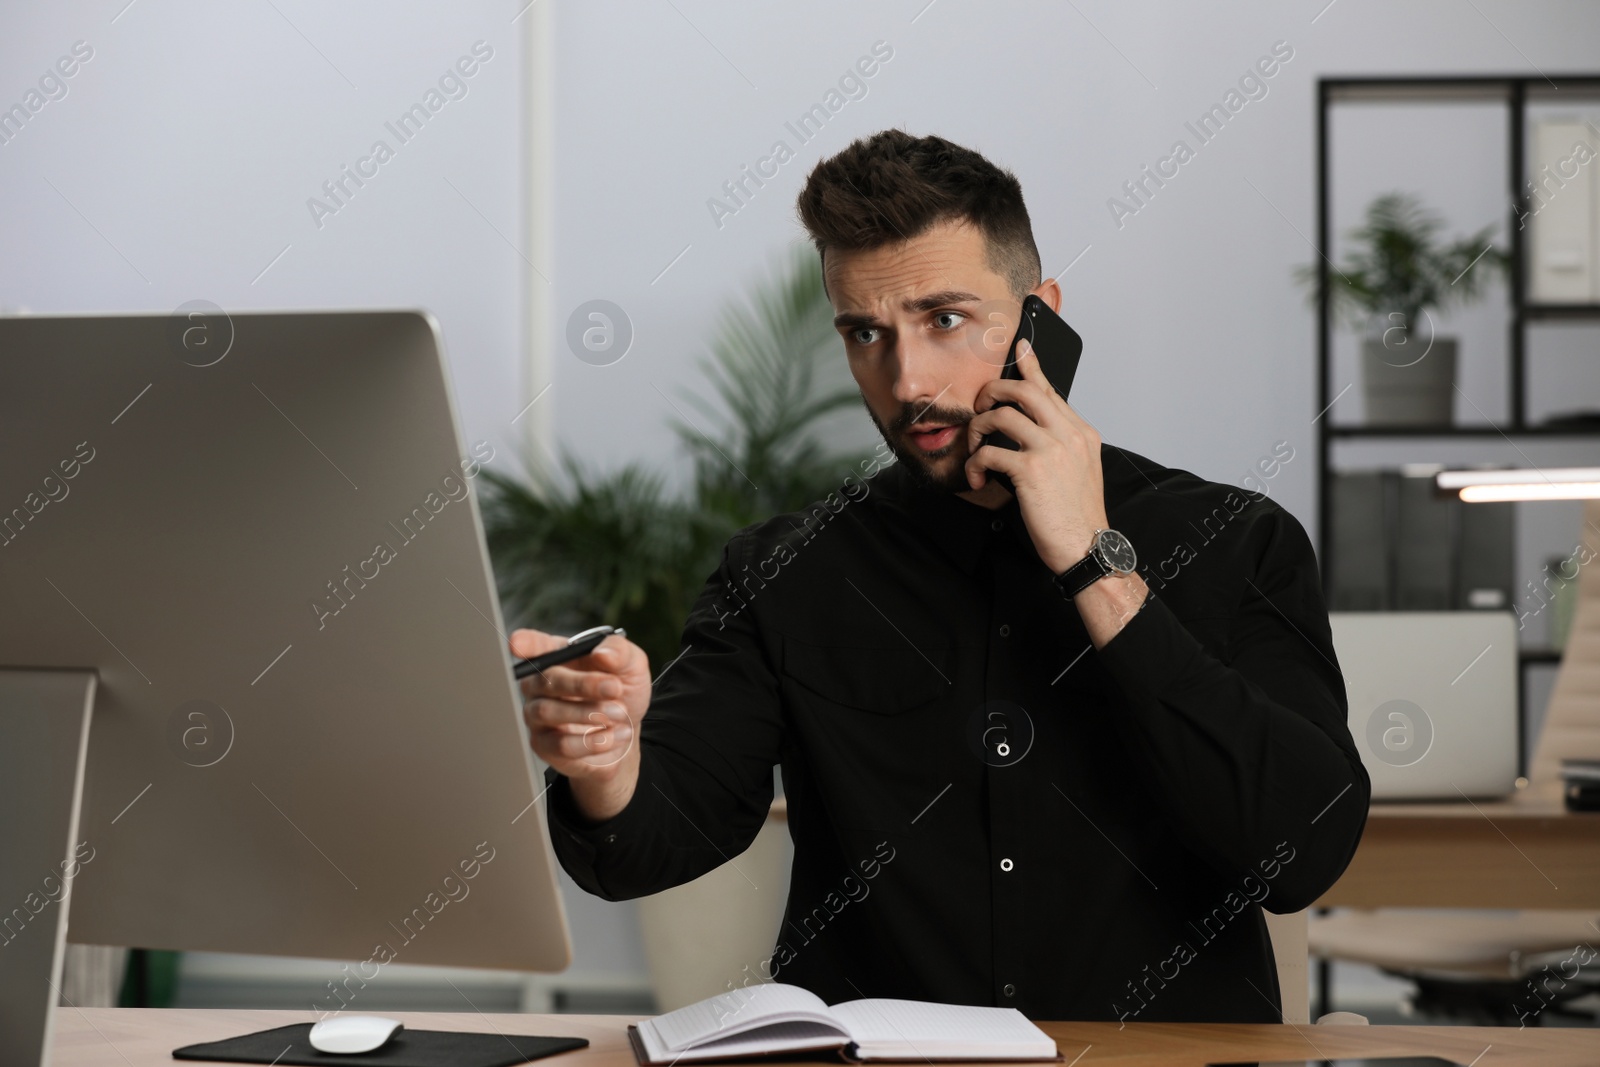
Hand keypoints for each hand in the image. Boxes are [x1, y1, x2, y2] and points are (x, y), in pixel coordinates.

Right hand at [511, 628, 649, 818]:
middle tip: (615, 688)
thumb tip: (603, 653)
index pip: (535, 645)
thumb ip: (620, 651)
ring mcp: (537, 714)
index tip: (517, 644)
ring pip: (548, 711)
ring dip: (589, 714)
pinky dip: (593, 740)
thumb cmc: (622, 691)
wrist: (627, 732)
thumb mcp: (631, 665)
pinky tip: (614, 735)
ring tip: (620, 715)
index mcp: (558, 656)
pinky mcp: (544, 745)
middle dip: (583, 684)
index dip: (524, 643)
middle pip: (547, 679)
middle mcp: (540, 684)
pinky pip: (561, 744)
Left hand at [964, 338, 1107, 574]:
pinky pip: (988, 453)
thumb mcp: (1080, 470)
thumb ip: (1062, 445)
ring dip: (978, 431)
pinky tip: (977, 479)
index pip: (1050, 390)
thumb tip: (1035, 430)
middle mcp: (1069, 435)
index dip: (1031, 366)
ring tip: (975, 451)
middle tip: (979, 406)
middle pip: (1024, 391)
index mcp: (1081, 433)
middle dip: (993, 392)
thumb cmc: (1078, 516)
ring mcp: (1051, 450)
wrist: (1088, 548)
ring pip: (1001, 416)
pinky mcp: (1031, 470)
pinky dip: (974, 465)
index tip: (1019, 348)